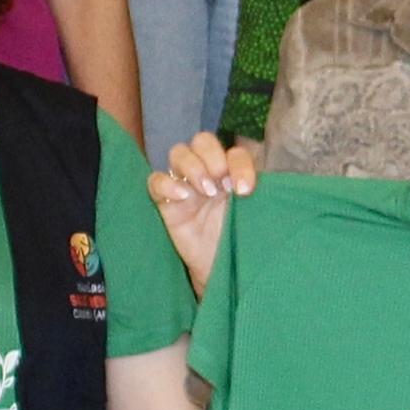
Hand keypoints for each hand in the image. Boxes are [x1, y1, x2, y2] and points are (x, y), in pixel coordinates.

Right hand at [150, 131, 259, 287]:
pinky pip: (155, 180)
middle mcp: (207, 172)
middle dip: (213, 156)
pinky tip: (182, 197)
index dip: (239, 164)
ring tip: (206, 191)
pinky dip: (166, 184)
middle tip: (221, 182)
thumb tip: (254, 184)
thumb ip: (253, 193)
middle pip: (202, 141)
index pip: (233, 151)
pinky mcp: (165, 202)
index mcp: (230, 172)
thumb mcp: (252, 214)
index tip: (244, 190)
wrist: (220, 268)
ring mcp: (184, 184)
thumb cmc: (238, 238)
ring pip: (179, 153)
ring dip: (193, 166)